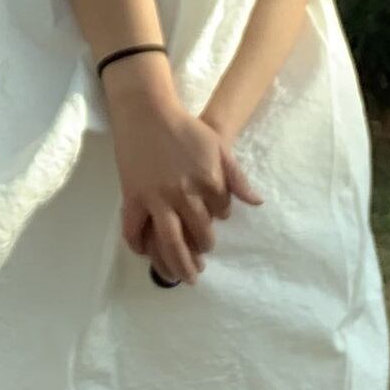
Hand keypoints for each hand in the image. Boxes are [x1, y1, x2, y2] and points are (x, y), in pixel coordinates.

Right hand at [109, 91, 262, 282]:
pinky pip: (134, 230)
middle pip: (199, 234)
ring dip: (178, 264)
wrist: (146, 113)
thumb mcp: (218, 146)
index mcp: (209, 181)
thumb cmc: (186, 127)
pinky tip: (145, 253)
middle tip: (201, 258)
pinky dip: (139, 246)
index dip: (219, 216)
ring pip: (170, 242)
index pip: (221, 212)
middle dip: (203, 249)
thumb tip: (256, 203)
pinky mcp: (133, 198)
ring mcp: (157, 199)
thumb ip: (237, 177)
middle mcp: (184, 195)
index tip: (213, 218)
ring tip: (183, 277)